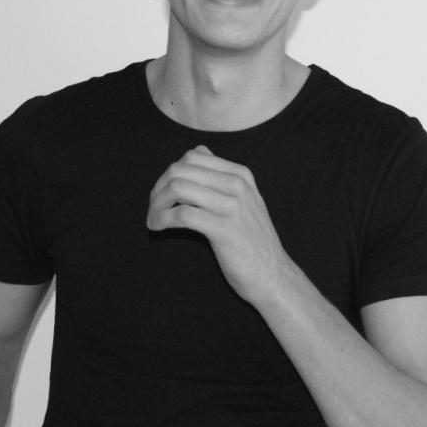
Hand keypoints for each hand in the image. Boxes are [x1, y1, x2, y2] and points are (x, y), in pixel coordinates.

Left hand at [147, 145, 288, 302]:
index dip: (170, 174)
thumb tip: (198, 151)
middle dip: (159, 189)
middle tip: (154, 209)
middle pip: (180, 169)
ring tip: (154, 220)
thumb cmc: (252, 240)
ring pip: (177, 188)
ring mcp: (232, 206)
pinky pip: (181, 214)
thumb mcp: (245, 199)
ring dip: (156, 205)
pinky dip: (161, 219)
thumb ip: (222, 175)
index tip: (163, 195)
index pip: (192, 156)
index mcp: (240, 174)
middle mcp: (237, 185)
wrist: (273, 275)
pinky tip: (158, 228)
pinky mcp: (224, 229)